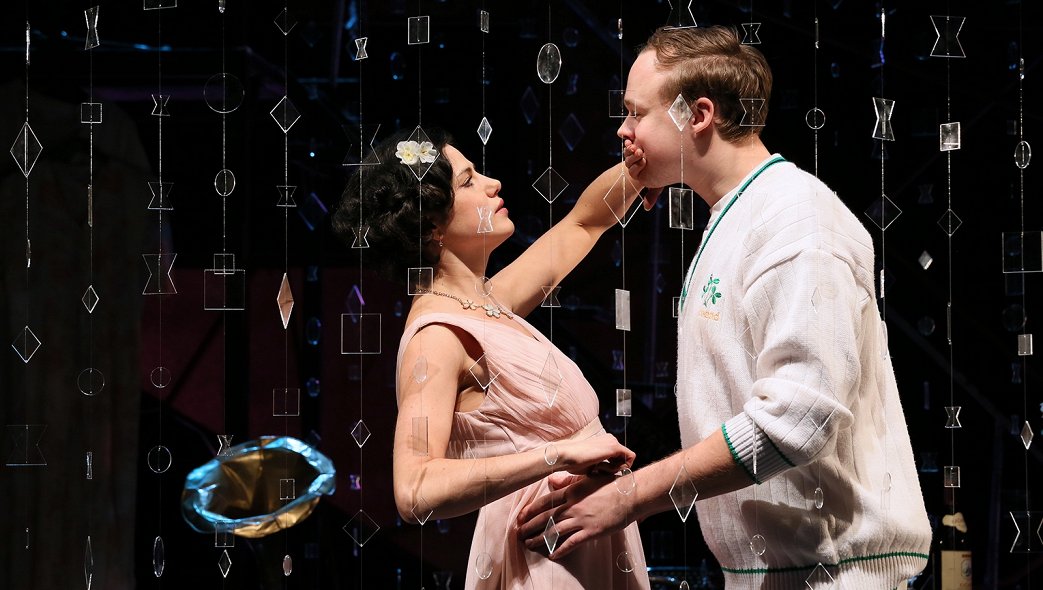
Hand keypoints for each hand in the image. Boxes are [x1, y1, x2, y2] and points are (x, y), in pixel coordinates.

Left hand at [516, 472, 633, 557]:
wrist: (630, 494)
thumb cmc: (611, 485)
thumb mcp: (587, 479)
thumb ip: (568, 482)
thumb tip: (552, 481)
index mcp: (571, 491)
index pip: (544, 502)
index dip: (530, 510)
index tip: (520, 517)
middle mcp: (573, 506)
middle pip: (545, 518)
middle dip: (530, 526)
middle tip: (519, 533)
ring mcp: (581, 519)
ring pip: (554, 531)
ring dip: (540, 538)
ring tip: (529, 544)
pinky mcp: (591, 531)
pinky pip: (572, 543)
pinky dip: (560, 549)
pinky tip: (552, 554)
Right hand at [558, 432, 633, 475]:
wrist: (567, 456)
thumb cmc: (574, 462)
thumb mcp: (592, 465)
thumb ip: (602, 466)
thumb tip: (610, 474)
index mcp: (604, 442)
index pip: (619, 456)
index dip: (614, 467)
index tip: (601, 472)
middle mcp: (610, 439)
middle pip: (624, 458)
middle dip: (615, 468)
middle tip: (600, 471)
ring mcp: (613, 442)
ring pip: (626, 459)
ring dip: (615, 468)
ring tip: (599, 469)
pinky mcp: (615, 447)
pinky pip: (628, 459)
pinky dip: (619, 467)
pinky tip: (603, 468)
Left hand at [623, 139, 661, 209]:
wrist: (671, 154)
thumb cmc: (665, 171)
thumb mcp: (659, 182)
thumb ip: (653, 194)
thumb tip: (646, 208)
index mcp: (638, 172)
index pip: (633, 170)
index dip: (635, 167)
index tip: (643, 162)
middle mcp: (635, 161)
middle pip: (629, 160)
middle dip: (633, 157)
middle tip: (640, 152)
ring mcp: (635, 151)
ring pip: (628, 151)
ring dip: (631, 149)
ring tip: (637, 146)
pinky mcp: (635, 141)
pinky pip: (629, 140)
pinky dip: (629, 139)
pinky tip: (633, 139)